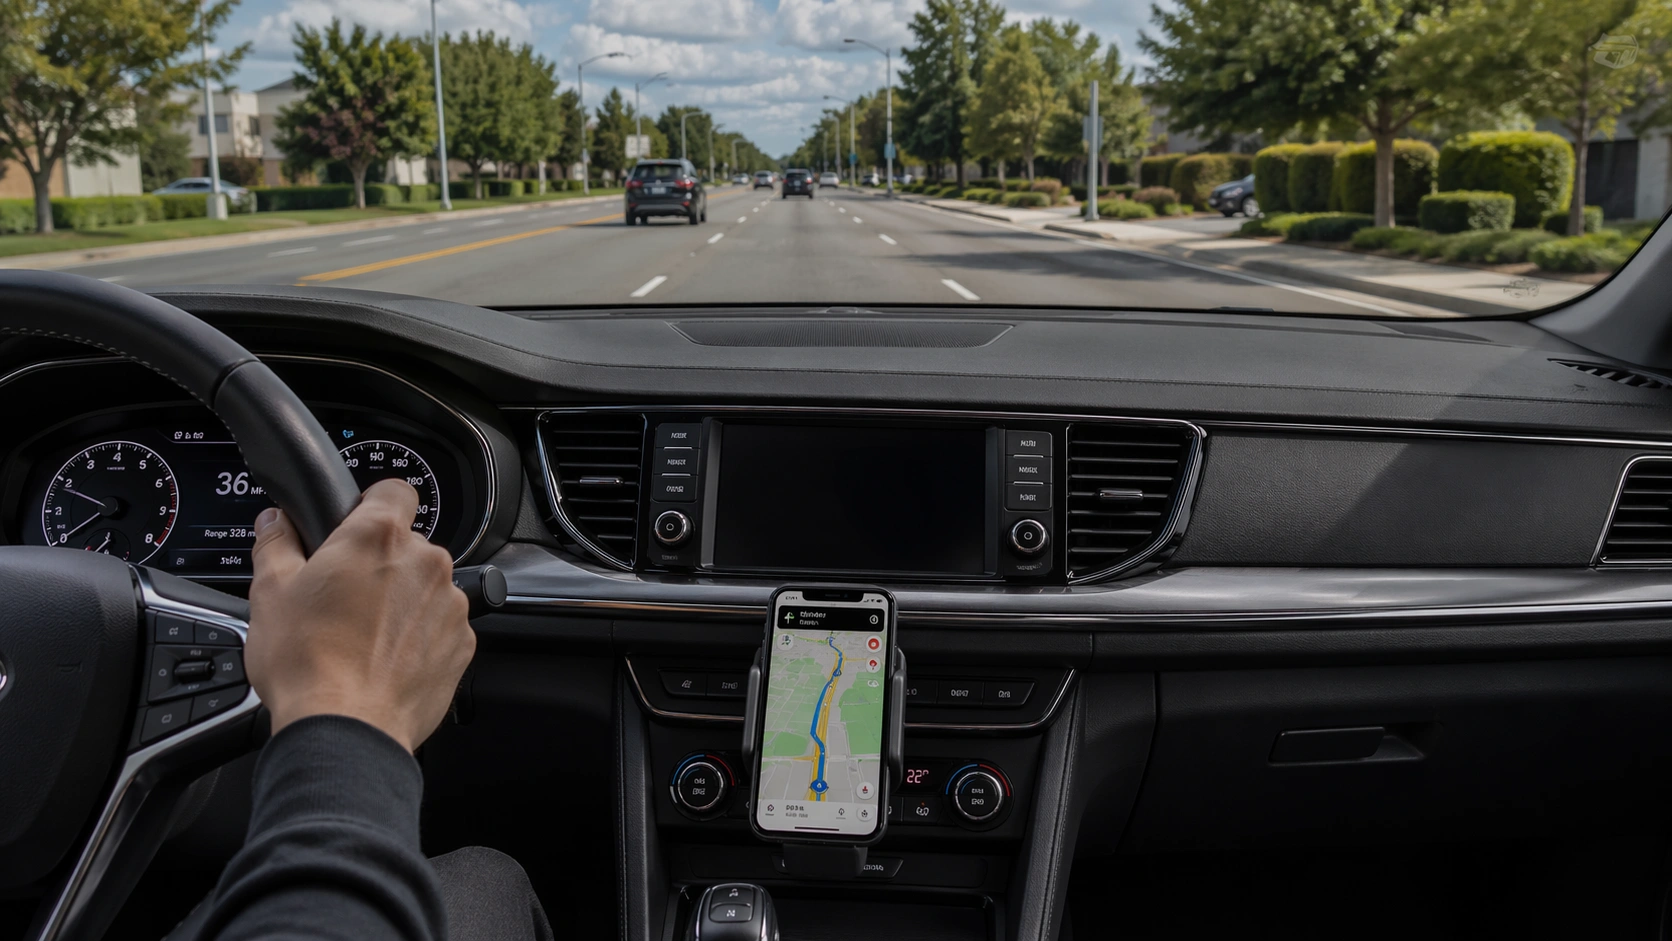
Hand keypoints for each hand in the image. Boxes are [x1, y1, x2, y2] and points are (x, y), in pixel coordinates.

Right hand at [245, 479, 474, 751]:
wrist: (345, 728)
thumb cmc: (308, 663)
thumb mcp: (270, 593)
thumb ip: (277, 544)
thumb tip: (276, 522)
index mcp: (378, 537)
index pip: (394, 490)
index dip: (373, 503)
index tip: (357, 522)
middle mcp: (425, 562)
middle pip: (408, 544)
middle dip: (380, 563)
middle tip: (344, 595)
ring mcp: (450, 603)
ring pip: (426, 587)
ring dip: (402, 601)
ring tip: (362, 635)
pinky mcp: (462, 642)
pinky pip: (441, 625)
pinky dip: (420, 636)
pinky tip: (385, 658)